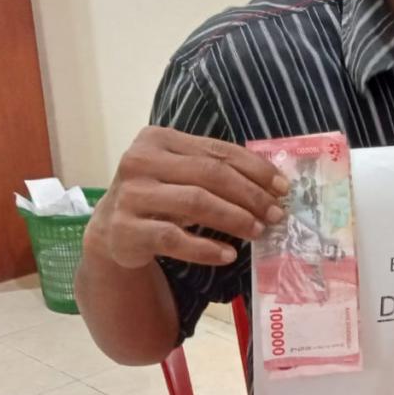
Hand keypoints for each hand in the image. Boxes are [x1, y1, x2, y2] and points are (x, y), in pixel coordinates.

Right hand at [85, 127, 287, 268]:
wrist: (111, 230)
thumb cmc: (158, 197)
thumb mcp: (180, 175)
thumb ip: (215, 171)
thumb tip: (273, 185)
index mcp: (158, 139)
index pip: (217, 151)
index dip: (254, 169)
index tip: (282, 188)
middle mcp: (140, 161)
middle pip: (209, 175)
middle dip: (249, 195)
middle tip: (274, 214)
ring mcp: (131, 195)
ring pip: (195, 202)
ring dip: (233, 218)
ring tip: (257, 231)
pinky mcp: (126, 229)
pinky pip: (174, 238)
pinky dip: (205, 248)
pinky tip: (227, 255)